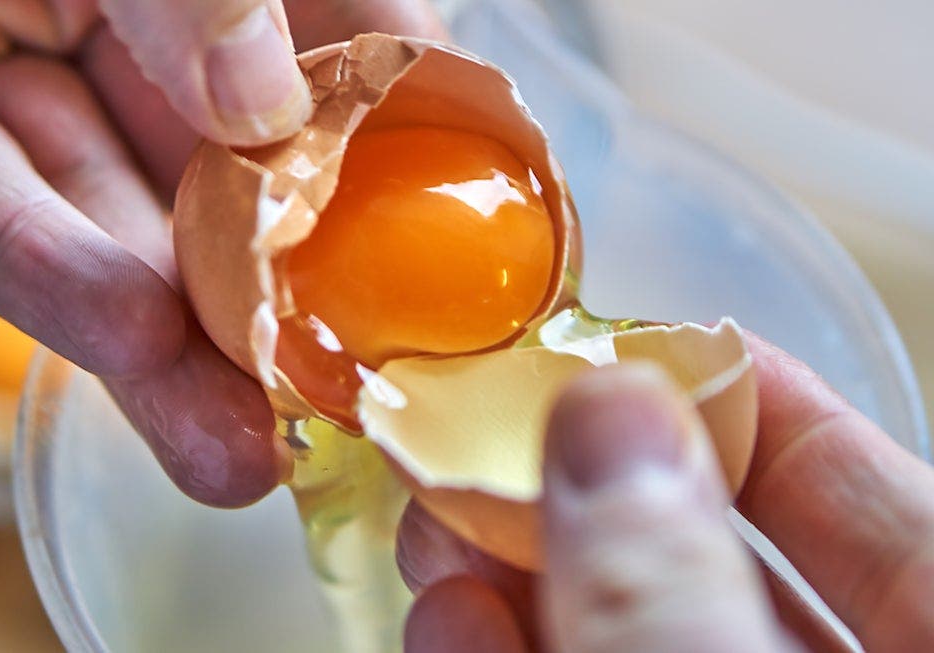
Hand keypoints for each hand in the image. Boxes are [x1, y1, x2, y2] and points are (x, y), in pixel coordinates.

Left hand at [0, 1, 442, 506]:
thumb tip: (269, 107)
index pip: (310, 32)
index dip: (373, 137)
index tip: (426, 239)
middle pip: (203, 154)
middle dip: (266, 283)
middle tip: (332, 392)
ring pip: (91, 202)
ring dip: (163, 331)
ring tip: (239, 447)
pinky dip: (38, 268)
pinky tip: (129, 342)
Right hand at [399, 334, 933, 651]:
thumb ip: (667, 597)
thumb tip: (609, 418)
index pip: (889, 511)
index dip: (767, 409)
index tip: (652, 345)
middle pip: (735, 571)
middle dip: (596, 496)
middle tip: (500, 440)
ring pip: (646, 635)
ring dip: (529, 578)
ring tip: (445, 538)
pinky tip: (455, 628)